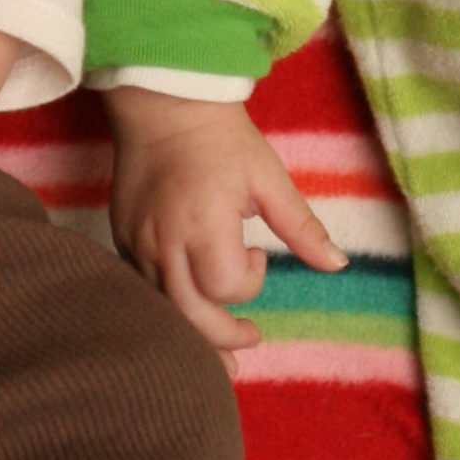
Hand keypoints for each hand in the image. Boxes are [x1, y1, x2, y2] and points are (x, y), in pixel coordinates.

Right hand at [104, 83, 345, 357]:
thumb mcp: (268, 178)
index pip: (226, 286)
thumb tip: (338, 265)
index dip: (250, 283)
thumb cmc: (221, 139)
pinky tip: (185, 316)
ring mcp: (137, 242)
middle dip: (223, 338)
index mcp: (204, 223)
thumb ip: (301, 227)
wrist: (162, 103)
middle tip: (249, 339)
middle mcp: (164, 240)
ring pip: (162, 310)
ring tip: (221, 356)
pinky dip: (167, 307)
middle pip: (190, 315)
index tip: (259, 255)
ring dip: (193, 333)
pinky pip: (142, 288)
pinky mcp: (121, 238)